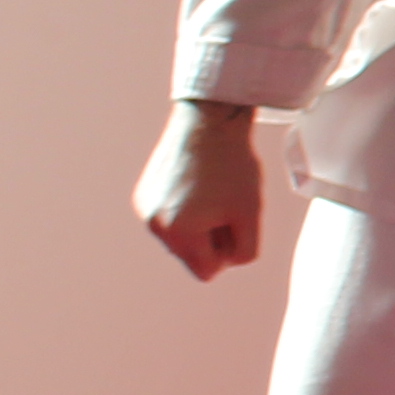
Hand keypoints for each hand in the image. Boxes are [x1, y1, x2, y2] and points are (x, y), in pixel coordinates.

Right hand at [138, 100, 266, 279]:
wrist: (209, 122)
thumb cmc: (235, 168)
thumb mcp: (252, 215)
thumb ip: (244, 252)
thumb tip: (221, 264)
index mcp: (179, 231)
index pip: (207, 272)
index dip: (227, 252)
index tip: (234, 223)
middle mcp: (154, 224)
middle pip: (191, 257)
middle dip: (211, 239)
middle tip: (225, 203)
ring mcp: (144, 209)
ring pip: (180, 239)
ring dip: (198, 225)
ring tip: (211, 192)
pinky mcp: (142, 196)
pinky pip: (169, 219)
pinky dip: (185, 210)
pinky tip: (196, 184)